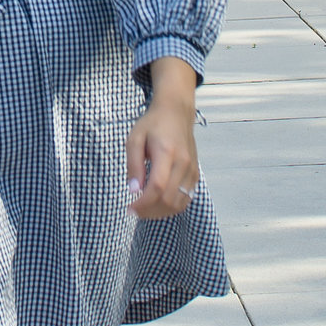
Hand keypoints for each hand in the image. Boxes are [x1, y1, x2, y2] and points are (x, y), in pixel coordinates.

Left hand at [126, 76, 199, 221]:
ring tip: (145, 208)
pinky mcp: (195, 173)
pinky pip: (186, 198)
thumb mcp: (135, 139)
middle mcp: (183, 163)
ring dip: (160, 212)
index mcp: (167, 153)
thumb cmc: (153, 124)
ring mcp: (192, 170)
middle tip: (134, 210)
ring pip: (178, 203)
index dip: (143, 203)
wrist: (176, 113)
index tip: (130, 208)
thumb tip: (133, 190)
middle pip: (168, 199)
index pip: (157, 187)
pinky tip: (158, 203)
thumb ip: (133, 165)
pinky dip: (171, 206)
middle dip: (149, 211)